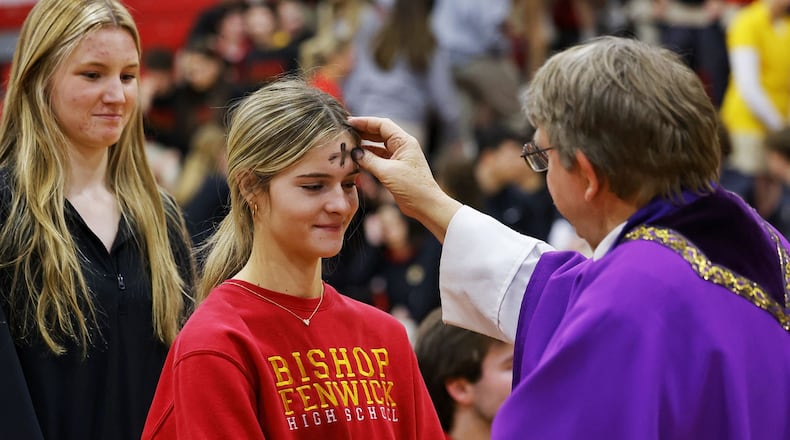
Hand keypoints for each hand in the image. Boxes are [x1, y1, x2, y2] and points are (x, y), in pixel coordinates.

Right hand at [349, 117, 461, 241]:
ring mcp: (400, 157)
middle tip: (347, 131)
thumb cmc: (412, 187)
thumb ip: (369, 160)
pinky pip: (380, 157)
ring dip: (365, 143)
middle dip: (363, 131)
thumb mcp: (388, 172)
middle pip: (380, 132)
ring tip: (350, 143)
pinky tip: (358, 157)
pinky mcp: (396, 168)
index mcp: (404, 142)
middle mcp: (402, 146)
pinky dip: (369, 156)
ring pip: (379, 145)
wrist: (426, 205)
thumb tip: (354, 152)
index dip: (365, 122)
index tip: (350, 122)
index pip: (382, 125)